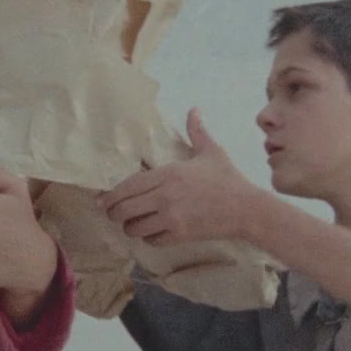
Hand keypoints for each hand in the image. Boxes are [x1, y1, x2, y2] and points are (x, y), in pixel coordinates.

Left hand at [99, 109, 261, 246]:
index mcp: (169, 174)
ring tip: (135, 223)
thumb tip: (194, 110)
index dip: (110, 196)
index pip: (127, 186)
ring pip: (133, 228)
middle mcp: (165, 196)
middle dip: (114, 214)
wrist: (247, 209)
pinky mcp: (179, 235)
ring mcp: (171, 218)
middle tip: (115, 214)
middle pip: (123, 210)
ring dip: (131, 227)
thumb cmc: (229, 180)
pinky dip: (148, 238)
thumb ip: (197, 132)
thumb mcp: (212, 152)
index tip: (102, 200)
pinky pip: (151, 240)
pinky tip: (153, 231)